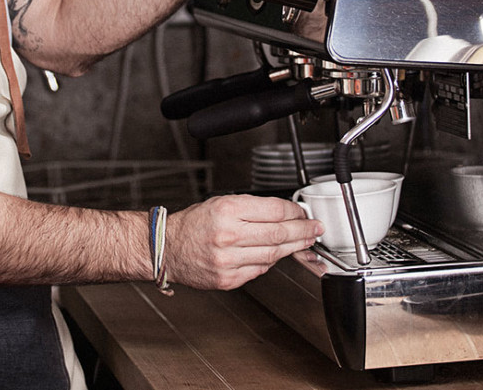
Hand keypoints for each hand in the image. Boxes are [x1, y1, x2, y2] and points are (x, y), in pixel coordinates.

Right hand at [162, 194, 322, 290]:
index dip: (295, 212)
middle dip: (303, 231)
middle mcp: (227, 235)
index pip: (274, 210)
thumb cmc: (194, 225)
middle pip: (279, 234)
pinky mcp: (228, 279)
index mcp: (227, 211)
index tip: (303, 213)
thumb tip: (285, 213)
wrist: (168, 249)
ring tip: (303, 242)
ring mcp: (228, 260)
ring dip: (293, 248)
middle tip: (314, 229)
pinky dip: (271, 261)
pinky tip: (274, 254)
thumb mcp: (221, 203)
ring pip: (274, 254)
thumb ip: (253, 208)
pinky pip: (260, 270)